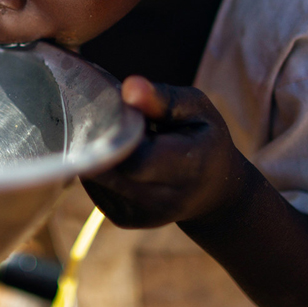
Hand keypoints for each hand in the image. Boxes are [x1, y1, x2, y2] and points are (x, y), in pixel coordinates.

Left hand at [81, 76, 250, 228]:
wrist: (212, 193)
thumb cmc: (203, 139)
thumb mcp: (197, 109)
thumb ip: (163, 98)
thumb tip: (128, 88)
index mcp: (189, 168)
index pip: (135, 159)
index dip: (117, 132)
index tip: (119, 111)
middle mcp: (163, 199)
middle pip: (109, 170)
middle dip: (103, 140)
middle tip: (116, 120)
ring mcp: (141, 214)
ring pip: (96, 176)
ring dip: (101, 153)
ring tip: (127, 141)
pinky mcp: (123, 219)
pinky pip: (95, 186)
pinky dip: (102, 167)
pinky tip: (122, 158)